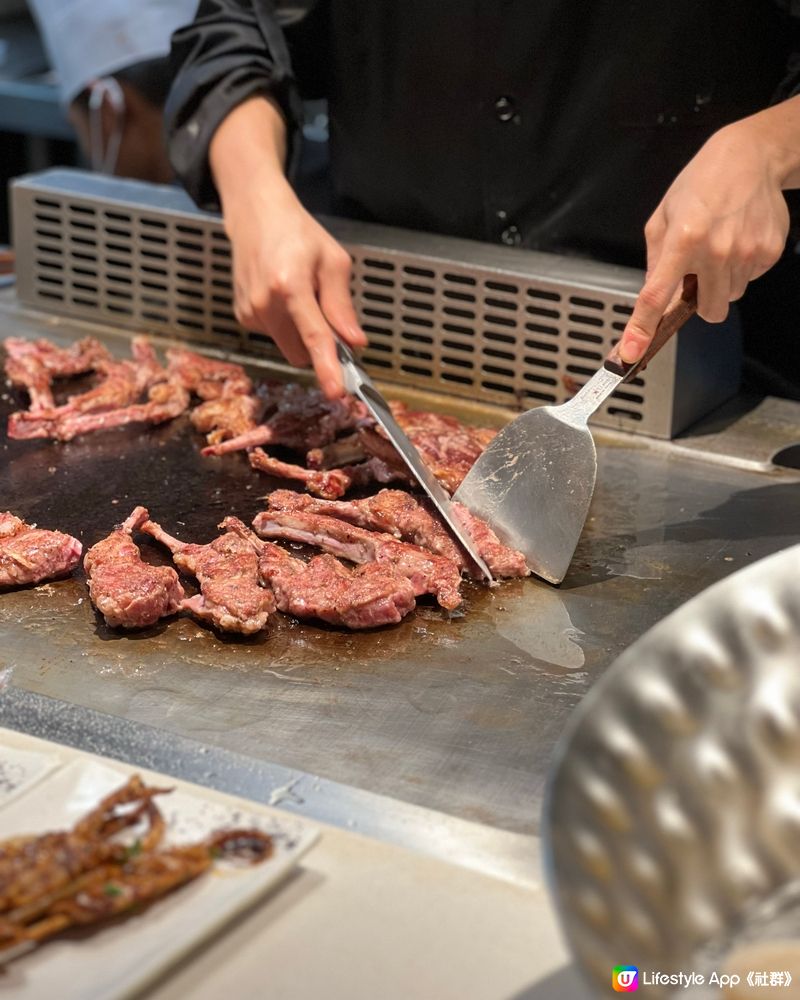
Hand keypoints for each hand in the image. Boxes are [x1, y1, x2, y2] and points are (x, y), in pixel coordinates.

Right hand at [226, 187, 365, 397]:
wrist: (256, 216)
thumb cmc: (297, 233)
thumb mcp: (333, 261)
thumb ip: (342, 306)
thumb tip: (355, 342)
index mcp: (290, 284)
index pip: (314, 336)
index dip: (327, 366)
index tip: (336, 391)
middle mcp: (265, 302)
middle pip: (302, 352)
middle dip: (319, 345)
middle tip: (326, 314)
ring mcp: (250, 311)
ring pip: (289, 347)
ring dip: (301, 333)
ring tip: (300, 295)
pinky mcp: (243, 317)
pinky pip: (276, 337)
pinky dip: (286, 325)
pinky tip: (283, 297)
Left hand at [619, 112, 793, 363]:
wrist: (751, 157)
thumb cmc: (701, 184)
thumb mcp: (662, 217)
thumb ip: (655, 261)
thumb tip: (652, 299)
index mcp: (682, 239)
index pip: (656, 296)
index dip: (642, 329)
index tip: (632, 353)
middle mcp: (716, 250)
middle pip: (707, 311)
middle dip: (699, 300)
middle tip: (698, 272)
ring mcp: (746, 252)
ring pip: (729, 297)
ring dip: (720, 283)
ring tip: (719, 247)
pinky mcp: (769, 252)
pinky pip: (749, 280)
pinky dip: (740, 269)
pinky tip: (737, 240)